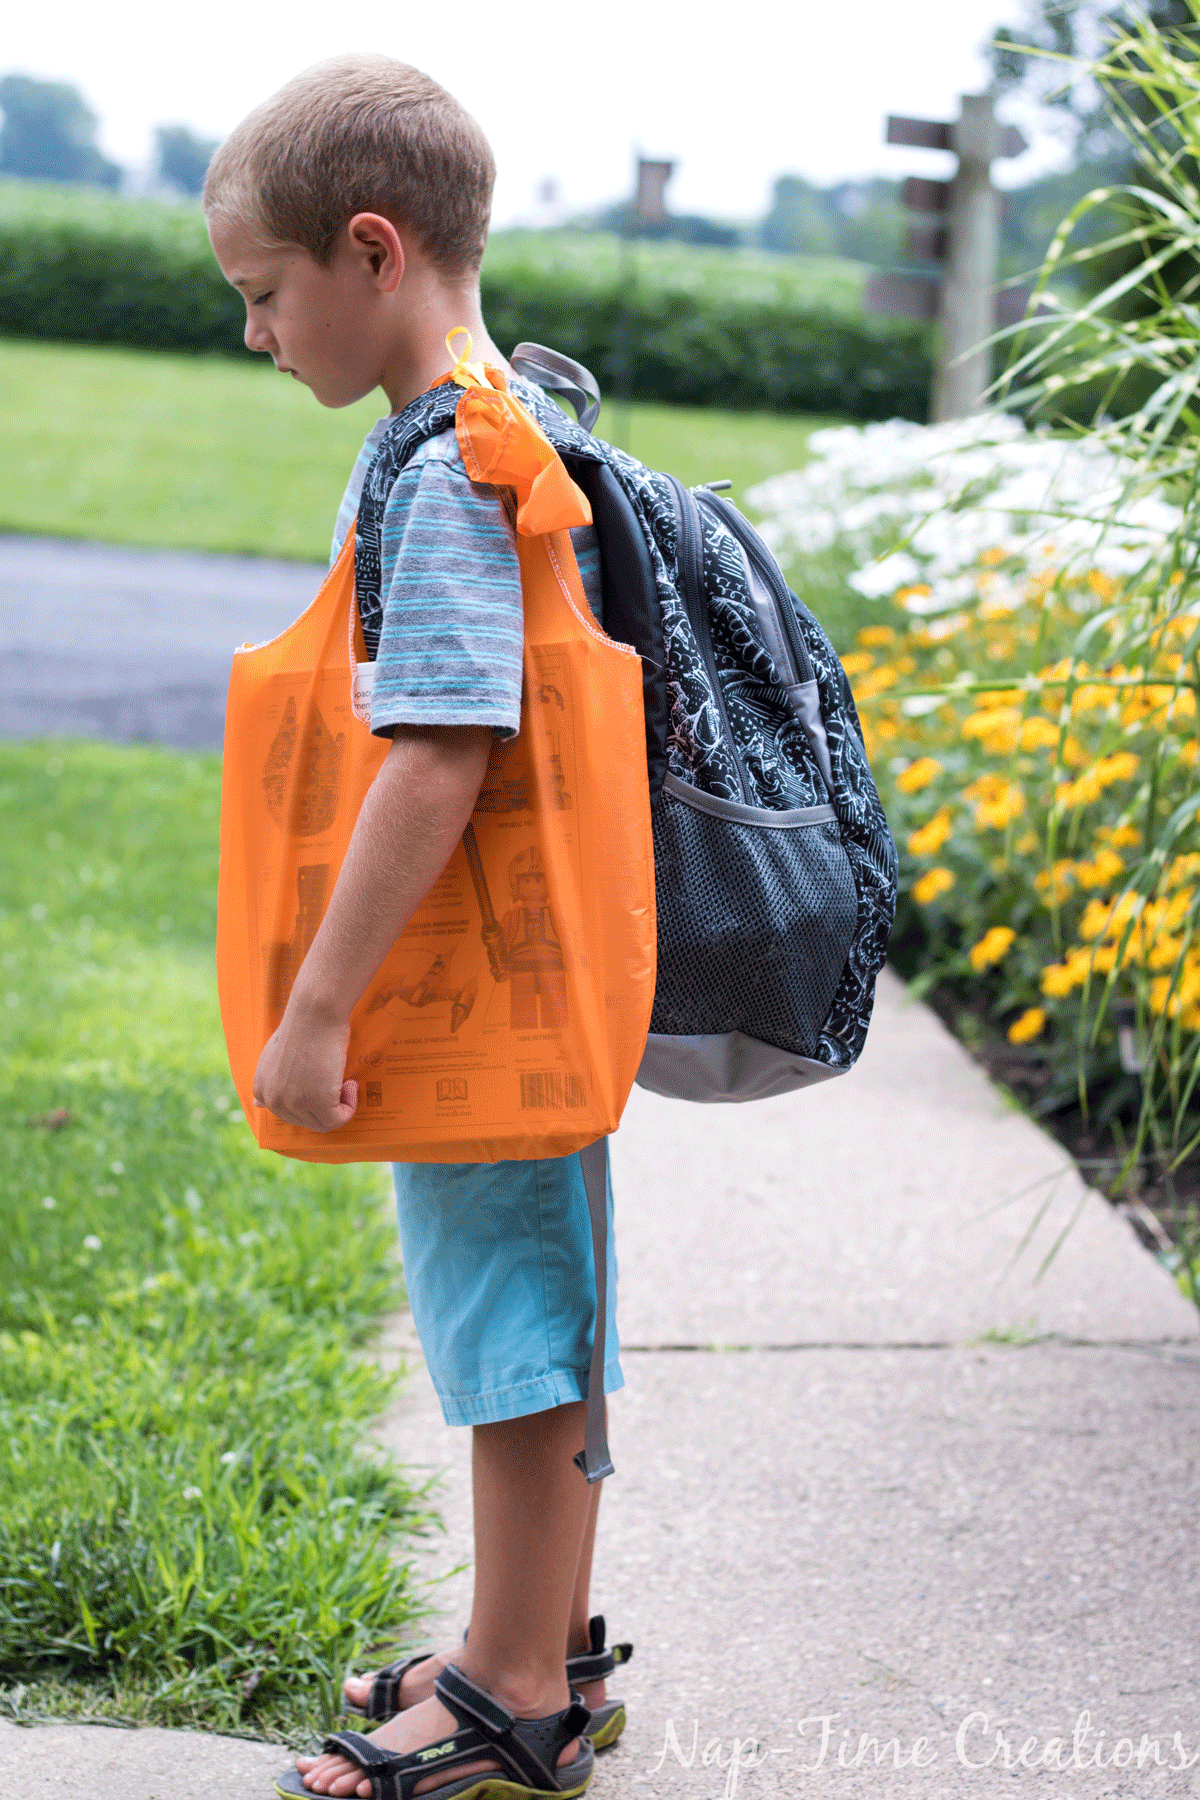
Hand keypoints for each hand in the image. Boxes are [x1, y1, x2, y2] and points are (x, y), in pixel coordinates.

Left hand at [252, 1000, 357, 1132]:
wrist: (315, 1014)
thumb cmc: (302, 1027)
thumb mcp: (274, 1056)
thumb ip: (269, 1081)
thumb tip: (257, 1104)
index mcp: (261, 1088)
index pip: (286, 1112)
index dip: (306, 1102)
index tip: (319, 1084)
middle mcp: (273, 1100)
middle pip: (305, 1121)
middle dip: (324, 1105)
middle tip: (334, 1079)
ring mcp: (294, 1104)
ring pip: (323, 1124)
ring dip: (339, 1105)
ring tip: (344, 1081)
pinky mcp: (318, 1104)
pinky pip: (339, 1119)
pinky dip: (349, 1105)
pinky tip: (349, 1083)